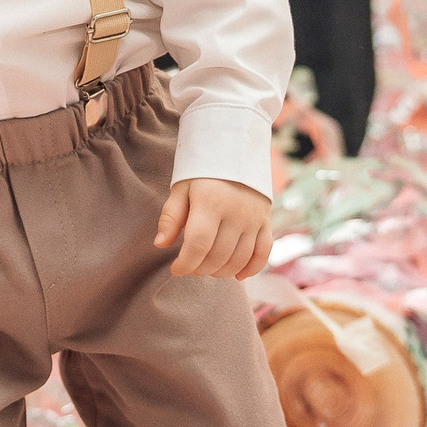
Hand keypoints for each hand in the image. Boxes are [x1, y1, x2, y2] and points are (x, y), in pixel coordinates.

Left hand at [155, 178, 273, 281]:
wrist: (236, 151)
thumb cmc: (203, 173)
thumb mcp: (181, 188)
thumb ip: (171, 217)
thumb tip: (160, 244)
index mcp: (211, 202)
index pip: (198, 245)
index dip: (185, 264)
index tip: (176, 268)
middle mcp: (236, 212)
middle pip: (218, 255)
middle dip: (200, 269)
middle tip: (190, 267)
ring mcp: (254, 218)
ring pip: (239, 258)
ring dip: (221, 271)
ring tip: (207, 268)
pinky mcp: (266, 221)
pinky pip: (263, 252)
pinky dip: (252, 268)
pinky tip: (237, 275)